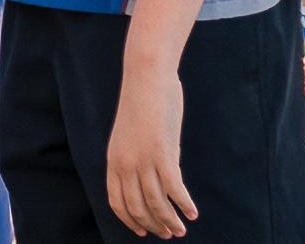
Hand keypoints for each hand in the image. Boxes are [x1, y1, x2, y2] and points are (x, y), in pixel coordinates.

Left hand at [106, 62, 195, 238]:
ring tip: (181, 230)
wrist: (146, 77)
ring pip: (156, 203)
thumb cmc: (142, 103)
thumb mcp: (131, 135)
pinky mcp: (162, 154)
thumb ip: (138, 158)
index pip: (117, 202)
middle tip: (168, 234)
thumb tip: (155, 178)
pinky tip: (192, 212)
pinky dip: (183, 204)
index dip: (130, 220)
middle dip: (153, 225)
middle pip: (137, 207)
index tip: (143, 231)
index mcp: (113, 160)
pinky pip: (174, 189)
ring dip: (169, 221)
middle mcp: (125, 164)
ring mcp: (143, 160)